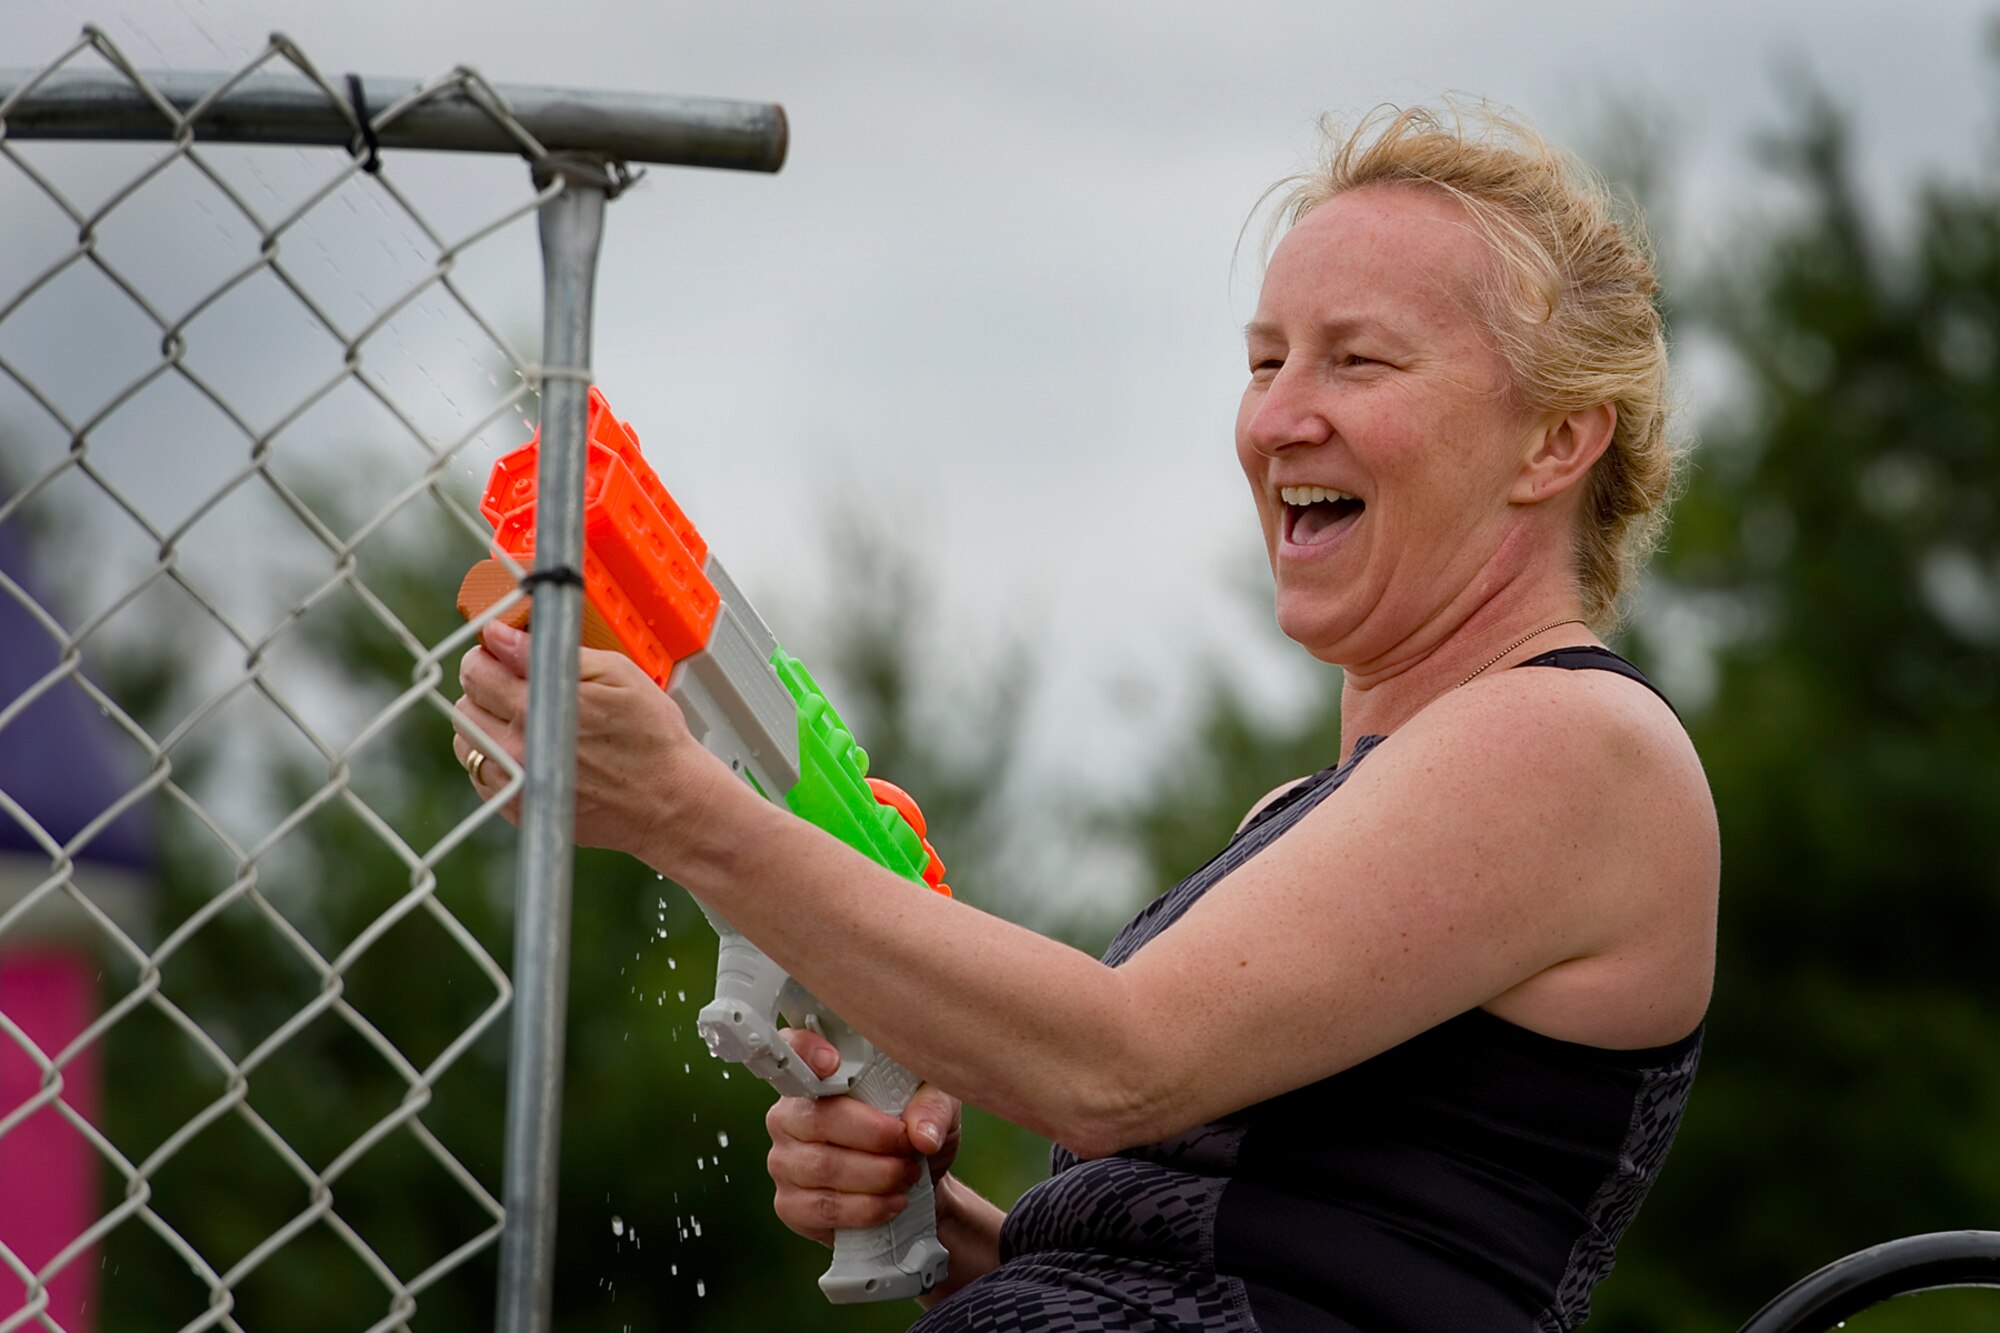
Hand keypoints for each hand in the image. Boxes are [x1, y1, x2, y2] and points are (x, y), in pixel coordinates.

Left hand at [452, 621, 735, 864]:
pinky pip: (483, 774)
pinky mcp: (518, 808)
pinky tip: (531, 751)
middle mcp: (517, 747)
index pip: (477, 668)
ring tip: (525, 721)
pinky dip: (497, 758)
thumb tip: (501, 636)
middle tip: (522, 685)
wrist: (669, 801)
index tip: (508, 653)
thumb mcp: (615, 674)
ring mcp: (516, 781)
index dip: (491, 653)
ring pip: (466, 740)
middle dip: (488, 685)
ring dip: (486, 724)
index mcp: (537, 706)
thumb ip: (550, 650)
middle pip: (466, 702)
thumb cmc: (651, 737)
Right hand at [765, 1028, 962, 1246]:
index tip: (833, 1063)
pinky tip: (892, 1203)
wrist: (915, 1186)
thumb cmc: (914, 1130)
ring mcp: (784, 1161)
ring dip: (876, 1176)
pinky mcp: (790, 1205)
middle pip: (819, 1119)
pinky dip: (866, 1208)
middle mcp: (789, 1114)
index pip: (792, 1048)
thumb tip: (921, 1133)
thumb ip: (933, 1107)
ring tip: (908, 1175)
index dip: (806, 1052)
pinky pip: (822, 1208)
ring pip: (823, 1167)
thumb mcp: (937, 1105)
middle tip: (909, 1147)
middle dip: (874, 1137)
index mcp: (817, 1077)